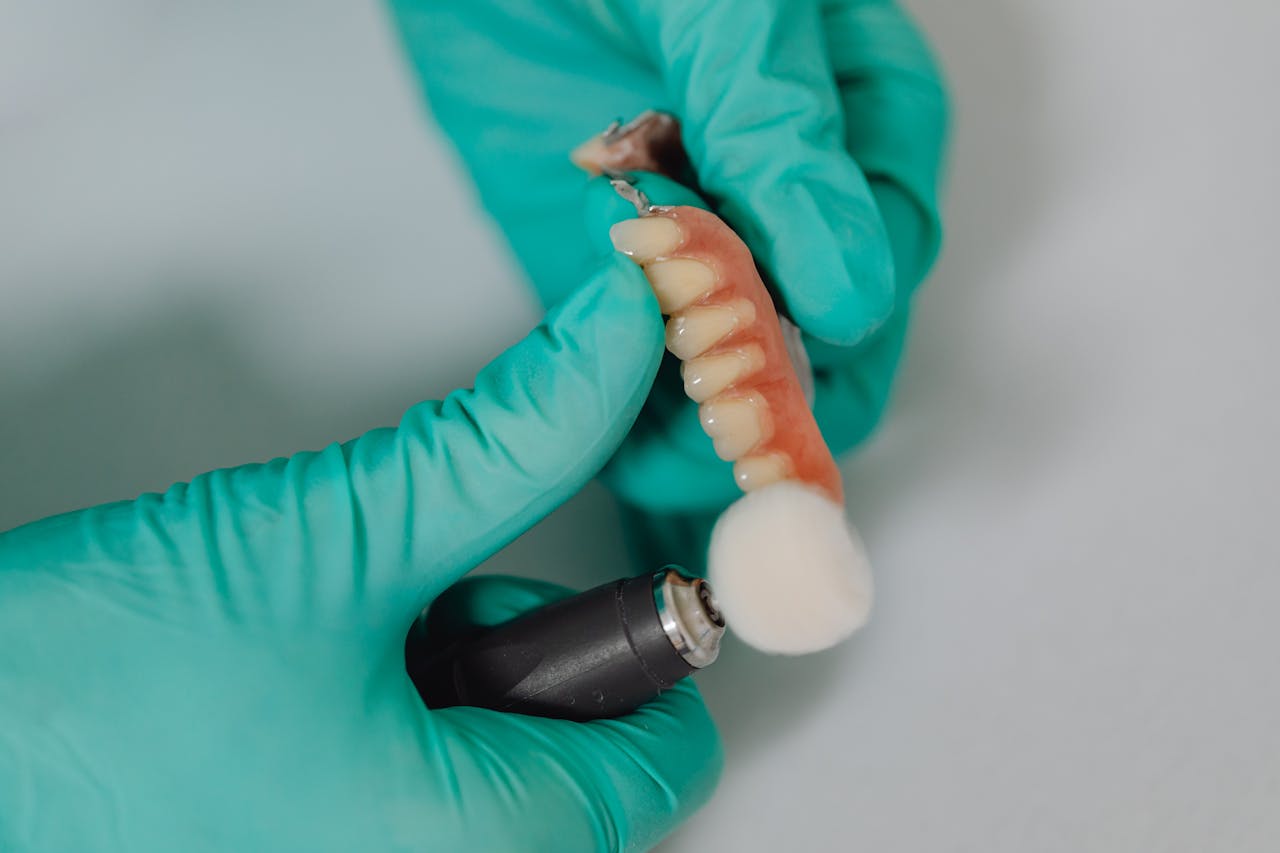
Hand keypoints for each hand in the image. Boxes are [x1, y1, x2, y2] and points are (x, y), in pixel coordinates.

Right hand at [0, 260, 719, 850]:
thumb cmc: (95, 677)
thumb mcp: (348, 533)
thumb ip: (511, 438)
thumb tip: (616, 344)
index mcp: (471, 845)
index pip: (666, 754)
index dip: (651, 636)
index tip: (608, 560)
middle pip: (582, 753)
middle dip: (531, 648)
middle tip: (442, 590)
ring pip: (500, 758)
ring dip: (462, 666)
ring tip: (357, 624)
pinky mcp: (319, 844)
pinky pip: (424, 777)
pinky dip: (410, 701)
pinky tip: (323, 662)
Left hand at [389, 0, 947, 569]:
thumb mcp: (727, 11)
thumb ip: (784, 136)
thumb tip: (850, 289)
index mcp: (866, 120)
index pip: (884, 264)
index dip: (827, 339)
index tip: (758, 377)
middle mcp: (799, 194)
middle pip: (817, 340)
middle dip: (762, 401)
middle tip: (706, 449)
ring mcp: (709, 237)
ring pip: (735, 370)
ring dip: (701, 432)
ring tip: (656, 478)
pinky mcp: (620, 267)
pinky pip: (645, 365)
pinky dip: (633, 422)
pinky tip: (619, 467)